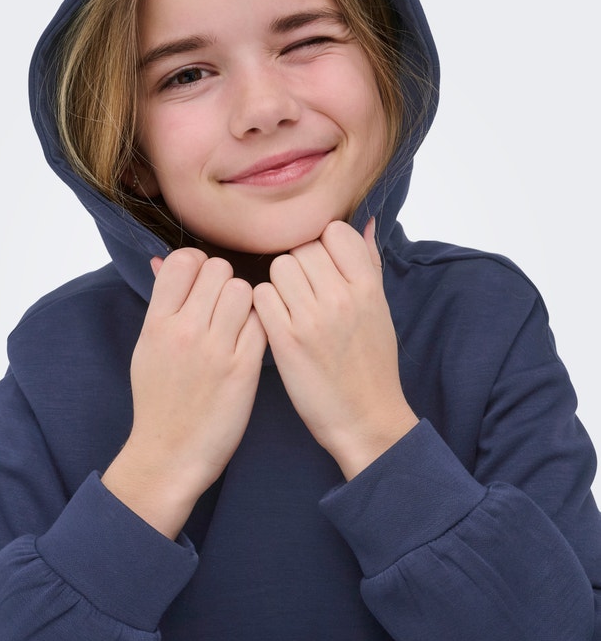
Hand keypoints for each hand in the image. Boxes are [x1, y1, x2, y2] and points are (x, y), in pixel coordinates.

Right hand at [103, 248, 266, 537]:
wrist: (170, 454)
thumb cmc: (159, 401)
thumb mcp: (147, 348)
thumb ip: (161, 306)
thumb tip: (162, 260)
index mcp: (156, 324)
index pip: (183, 262)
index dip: (198, 263)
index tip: (203, 280)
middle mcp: (184, 331)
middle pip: (218, 270)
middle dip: (224, 280)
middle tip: (224, 303)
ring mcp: (215, 350)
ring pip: (244, 291)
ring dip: (245, 301)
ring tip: (238, 322)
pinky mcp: (243, 369)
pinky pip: (261, 324)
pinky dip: (259, 326)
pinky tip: (250, 340)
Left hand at [253, 219, 416, 477]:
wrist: (365, 419)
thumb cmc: (372, 365)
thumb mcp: (379, 311)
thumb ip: (368, 264)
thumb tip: (363, 222)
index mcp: (368, 287)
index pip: (335, 232)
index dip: (323, 245)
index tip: (322, 268)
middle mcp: (341, 297)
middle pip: (302, 248)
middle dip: (299, 266)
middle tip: (302, 292)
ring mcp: (312, 318)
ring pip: (279, 267)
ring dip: (278, 283)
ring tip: (288, 307)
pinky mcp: (285, 340)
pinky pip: (261, 296)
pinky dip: (263, 305)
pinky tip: (275, 321)